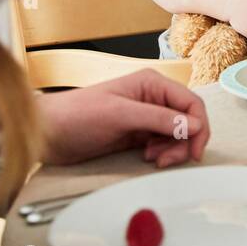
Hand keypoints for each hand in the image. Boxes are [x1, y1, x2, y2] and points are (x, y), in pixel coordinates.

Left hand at [38, 69, 210, 167]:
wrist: (47, 133)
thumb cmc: (77, 116)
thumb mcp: (120, 115)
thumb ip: (159, 119)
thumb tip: (194, 125)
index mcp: (152, 84)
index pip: (191, 103)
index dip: (199, 126)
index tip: (195, 150)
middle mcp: (153, 98)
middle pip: (188, 120)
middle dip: (185, 141)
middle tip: (171, 161)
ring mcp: (146, 117)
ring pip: (178, 134)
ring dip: (173, 149)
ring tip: (155, 160)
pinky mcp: (138, 134)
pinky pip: (163, 143)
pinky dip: (162, 153)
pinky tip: (148, 158)